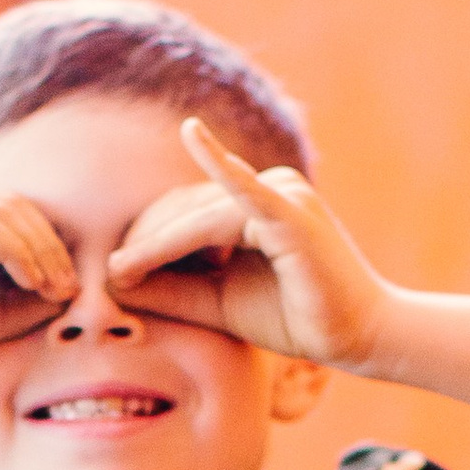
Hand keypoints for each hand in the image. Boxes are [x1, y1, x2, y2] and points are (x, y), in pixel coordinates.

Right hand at [0, 173, 77, 368]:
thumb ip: (9, 303)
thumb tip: (65, 295)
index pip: (6, 207)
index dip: (45, 244)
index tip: (65, 288)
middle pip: (11, 203)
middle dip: (50, 246)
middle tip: (70, 289)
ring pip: (1, 211)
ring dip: (39, 252)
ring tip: (56, 290)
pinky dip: (16, 254)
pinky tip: (32, 284)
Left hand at [108, 115, 391, 368]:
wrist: (358, 337)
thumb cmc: (294, 316)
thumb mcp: (217, 302)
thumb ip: (170, 289)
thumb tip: (111, 280)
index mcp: (254, 200)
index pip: (185, 212)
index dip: (148, 243)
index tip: (116, 276)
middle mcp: (270, 185)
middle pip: (187, 210)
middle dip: (147, 243)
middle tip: (110, 275)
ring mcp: (283, 193)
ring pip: (200, 216)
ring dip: (158, 242)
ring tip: (121, 270)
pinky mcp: (291, 212)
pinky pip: (244, 189)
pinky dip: (218, 161)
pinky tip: (192, 132)